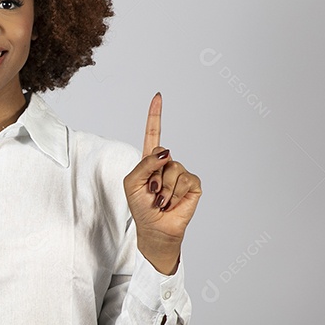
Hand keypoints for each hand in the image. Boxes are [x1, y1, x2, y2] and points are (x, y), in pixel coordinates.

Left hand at [123, 92, 201, 273]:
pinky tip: (172, 203)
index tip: (158, 96)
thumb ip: (144, 163)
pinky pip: (185, 180)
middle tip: (152, 192)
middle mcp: (167, 163)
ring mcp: (181, 173)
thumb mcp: (132, 182)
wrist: (155, 228)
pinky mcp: (193, 184)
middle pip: (161, 153)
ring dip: (163, 189)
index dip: (155, 115)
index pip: (153, 133)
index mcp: (150, 161)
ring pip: (173, 169)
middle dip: (153, 175)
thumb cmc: (141, 207)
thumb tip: (166, 151)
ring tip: (161, 201)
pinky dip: (175, 194)